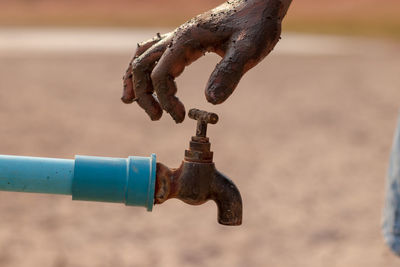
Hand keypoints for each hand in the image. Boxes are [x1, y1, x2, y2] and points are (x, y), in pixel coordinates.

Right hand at [122, 0, 290, 122]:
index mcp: (188, 39)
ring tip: (130, 101)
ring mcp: (179, 37)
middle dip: (143, 94)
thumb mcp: (249, 49)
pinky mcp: (185, 40)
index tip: (179, 118)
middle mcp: (178, 36)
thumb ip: (229, 72)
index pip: (162, 74)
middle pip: (142, 65)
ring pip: (143, 57)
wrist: (260, 4)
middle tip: (156, 117)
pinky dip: (146, 69)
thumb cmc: (258, 24)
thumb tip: (211, 100)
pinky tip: (150, 82)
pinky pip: (155, 53)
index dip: (166, 100)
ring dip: (136, 80)